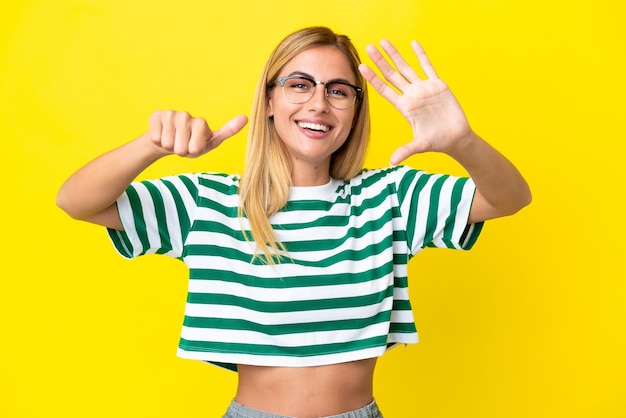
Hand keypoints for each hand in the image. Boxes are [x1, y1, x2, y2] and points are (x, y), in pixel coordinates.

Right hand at [148, 110, 247, 156]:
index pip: (196, 148)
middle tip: (181, 146)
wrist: (166, 141)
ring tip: (172, 141)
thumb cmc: (190, 144)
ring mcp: (171, 114)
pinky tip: (162, 136)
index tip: (194, 147)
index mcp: (201, 124)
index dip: (193, 152)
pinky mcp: (157, 115)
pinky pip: (156, 137)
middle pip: (181, 148)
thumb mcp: (209, 143)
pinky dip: (158, 142)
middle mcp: (187, 116)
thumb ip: (227, 131)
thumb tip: (246, 117)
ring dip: (169, 146)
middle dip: (180, 152)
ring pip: (168, 143)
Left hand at [359, 40, 471, 164]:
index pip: (384, 89)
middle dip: (380, 61)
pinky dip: (421, 55)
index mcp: (404, 107)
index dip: (373, 78)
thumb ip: (406, 150)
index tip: (361, 67)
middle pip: (392, 75)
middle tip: (368, 48)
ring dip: (395, 55)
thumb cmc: (437, 141)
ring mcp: (423, 88)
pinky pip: (428, 67)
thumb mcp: (420, 145)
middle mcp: (411, 95)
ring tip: (383, 41)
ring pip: (406, 67)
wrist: (456, 137)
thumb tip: (392, 162)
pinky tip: (413, 44)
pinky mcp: (438, 85)